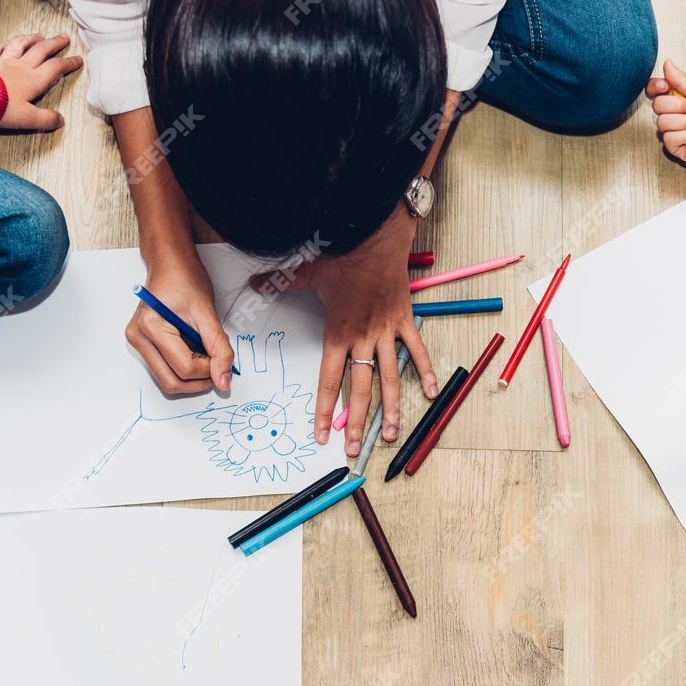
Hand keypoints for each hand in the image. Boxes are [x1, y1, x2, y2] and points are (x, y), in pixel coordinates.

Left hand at [0, 34, 82, 131]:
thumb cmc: (0, 108)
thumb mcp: (27, 119)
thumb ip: (45, 119)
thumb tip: (60, 120)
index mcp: (33, 80)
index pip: (55, 68)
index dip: (69, 63)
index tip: (78, 59)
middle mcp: (21, 66)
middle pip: (41, 50)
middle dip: (55, 43)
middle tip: (64, 37)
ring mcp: (4, 60)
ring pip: (21, 44)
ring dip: (32, 39)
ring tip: (39, 36)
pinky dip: (4, 43)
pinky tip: (6, 43)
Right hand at [126, 268, 231, 395]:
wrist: (170, 265)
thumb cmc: (185, 280)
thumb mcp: (208, 312)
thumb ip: (219, 348)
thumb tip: (224, 380)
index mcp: (151, 326)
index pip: (184, 368)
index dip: (209, 370)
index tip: (222, 358)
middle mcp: (138, 337)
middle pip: (172, 382)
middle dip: (199, 380)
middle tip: (216, 365)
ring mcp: (137, 342)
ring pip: (167, 380)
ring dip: (191, 376)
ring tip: (204, 354)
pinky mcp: (141, 344)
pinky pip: (164, 370)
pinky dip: (182, 369)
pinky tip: (193, 351)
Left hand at [290, 212, 436, 456]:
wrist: (374, 237)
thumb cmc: (341, 255)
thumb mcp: (305, 272)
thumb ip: (279, 283)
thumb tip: (253, 284)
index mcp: (337, 334)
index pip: (328, 381)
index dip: (325, 410)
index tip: (323, 434)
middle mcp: (362, 339)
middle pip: (359, 389)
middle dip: (356, 422)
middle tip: (354, 448)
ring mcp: (385, 332)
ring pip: (390, 378)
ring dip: (392, 408)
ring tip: (392, 434)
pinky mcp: (403, 320)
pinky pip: (416, 350)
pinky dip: (426, 371)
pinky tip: (432, 392)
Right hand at [648, 58, 685, 168]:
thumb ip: (681, 79)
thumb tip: (667, 63)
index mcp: (675, 97)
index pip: (653, 90)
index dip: (655, 87)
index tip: (666, 86)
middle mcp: (670, 114)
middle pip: (657, 105)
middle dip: (679, 106)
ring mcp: (671, 131)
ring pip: (662, 123)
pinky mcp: (674, 147)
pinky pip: (670, 139)